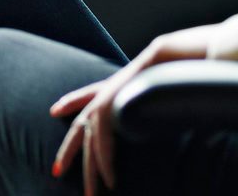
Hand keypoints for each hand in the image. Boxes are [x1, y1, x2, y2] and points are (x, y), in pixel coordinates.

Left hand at [50, 27, 212, 193]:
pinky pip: (105, 137)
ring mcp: (110, 95)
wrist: (182, 56)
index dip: (73, 100)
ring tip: (91, 193)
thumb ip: (158, 103)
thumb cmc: (179, 72)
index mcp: (121, 84)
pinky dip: (107, 160)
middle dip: (69, 148)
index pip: (91, 92)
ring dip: (92, 168)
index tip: (56, 108)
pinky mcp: (113, 104)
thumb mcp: (163, 90)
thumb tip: (173, 119)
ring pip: (91, 137)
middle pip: (83, 121)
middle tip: (56, 169)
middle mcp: (112, 89)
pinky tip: (109, 180)